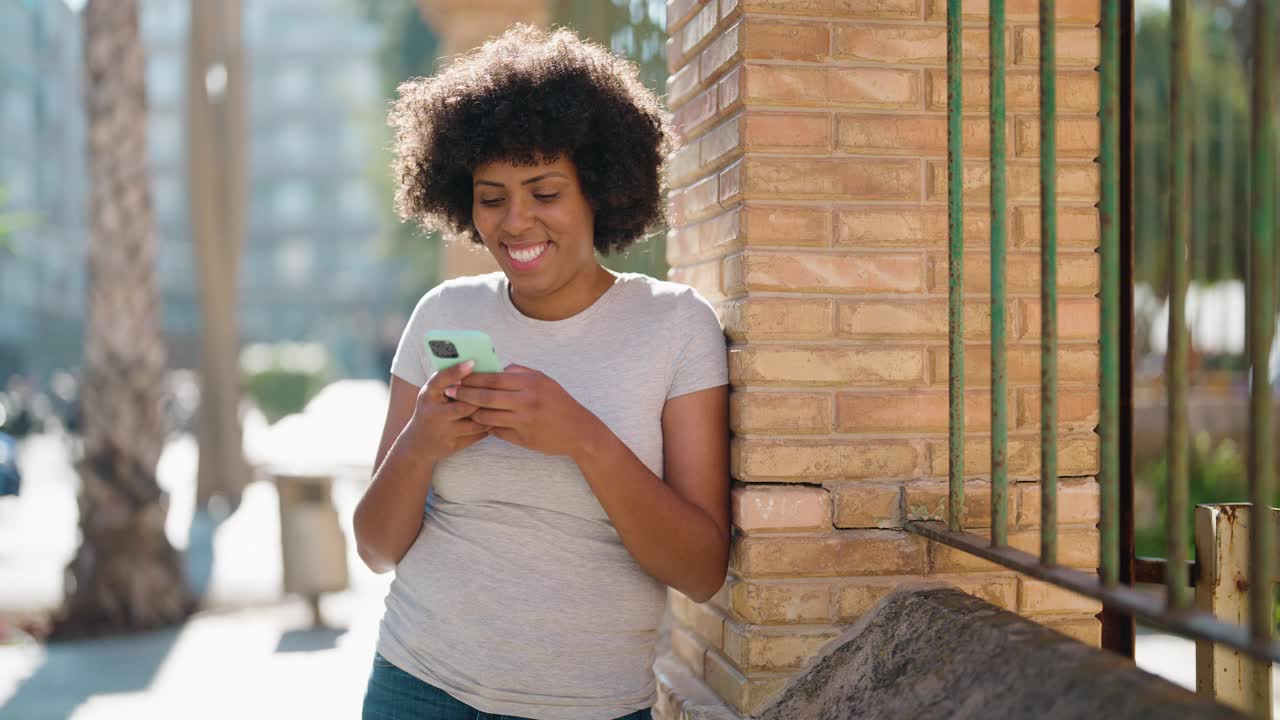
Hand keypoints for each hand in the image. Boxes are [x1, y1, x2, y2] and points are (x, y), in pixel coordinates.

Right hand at [404, 360, 488, 461]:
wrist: (417, 444)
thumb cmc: (431, 411)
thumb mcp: (433, 395)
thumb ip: (448, 383)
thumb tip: (476, 367)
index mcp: (428, 395)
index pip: (441, 380)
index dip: (456, 371)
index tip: (472, 362)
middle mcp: (434, 413)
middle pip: (465, 404)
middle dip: (483, 399)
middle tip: (498, 391)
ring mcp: (444, 431)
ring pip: (475, 422)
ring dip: (489, 414)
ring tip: (500, 406)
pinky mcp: (453, 445)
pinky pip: (477, 435)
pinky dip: (488, 427)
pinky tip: (495, 420)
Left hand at [450, 364, 599, 456]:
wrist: (578, 431)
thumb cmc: (559, 402)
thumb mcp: (544, 380)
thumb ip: (520, 373)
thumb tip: (496, 369)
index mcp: (531, 383)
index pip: (493, 379)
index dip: (472, 378)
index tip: (457, 377)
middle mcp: (526, 401)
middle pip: (486, 397)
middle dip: (464, 394)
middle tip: (449, 393)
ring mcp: (524, 421)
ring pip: (487, 416)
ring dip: (471, 412)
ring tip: (459, 408)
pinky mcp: (522, 438)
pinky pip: (496, 431)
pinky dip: (485, 426)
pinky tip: (477, 423)